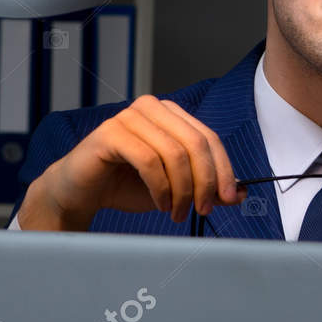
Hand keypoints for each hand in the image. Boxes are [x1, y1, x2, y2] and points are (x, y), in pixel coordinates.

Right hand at [20, 95, 246, 230]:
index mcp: (170, 114)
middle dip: (206, 182)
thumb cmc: (126, 185)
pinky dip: (161, 188)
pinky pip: (148, 161)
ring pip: (175, 153)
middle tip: (204, 209)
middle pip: (196, 143)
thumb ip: (204, 186)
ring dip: (182, 190)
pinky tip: (161, 204)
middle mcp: (151, 108)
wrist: (80, 192)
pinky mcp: (111, 132)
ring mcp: (129, 117)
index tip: (228, 199)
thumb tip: (241, 193)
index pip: (209, 138)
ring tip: (178, 213)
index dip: (224, 170)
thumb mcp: (175, 188)